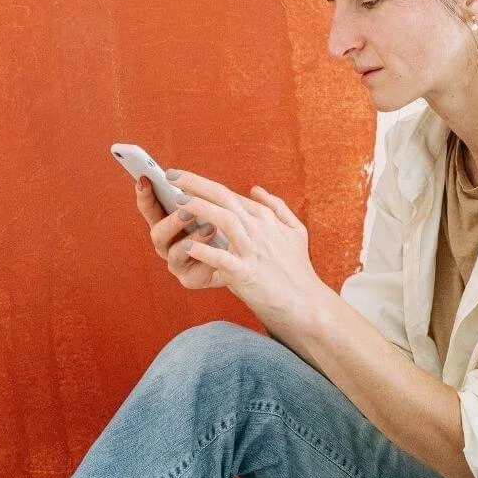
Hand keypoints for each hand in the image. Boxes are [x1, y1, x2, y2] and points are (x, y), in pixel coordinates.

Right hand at [135, 174, 222, 289]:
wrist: (237, 261)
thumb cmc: (219, 230)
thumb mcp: (209, 210)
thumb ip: (196, 196)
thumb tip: (180, 177)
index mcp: (167, 223)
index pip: (150, 208)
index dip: (145, 196)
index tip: (144, 179)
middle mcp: (167, 244)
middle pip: (158, 234)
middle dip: (171, 222)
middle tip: (187, 210)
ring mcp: (177, 263)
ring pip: (176, 253)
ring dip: (192, 239)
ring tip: (210, 228)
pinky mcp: (192, 279)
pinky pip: (197, 272)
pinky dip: (207, 260)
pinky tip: (220, 250)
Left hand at [138, 169, 330, 321]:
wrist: (305, 302)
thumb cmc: (297, 269)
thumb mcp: (295, 231)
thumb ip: (277, 207)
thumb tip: (256, 189)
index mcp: (266, 218)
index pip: (230, 194)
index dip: (203, 184)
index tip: (182, 178)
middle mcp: (259, 229)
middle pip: (224, 198)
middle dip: (196, 184)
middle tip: (172, 175)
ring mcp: (253, 250)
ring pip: (225, 220)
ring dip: (200, 209)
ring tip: (178, 203)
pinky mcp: (247, 273)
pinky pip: (223, 259)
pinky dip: (205, 251)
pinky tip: (187, 246)